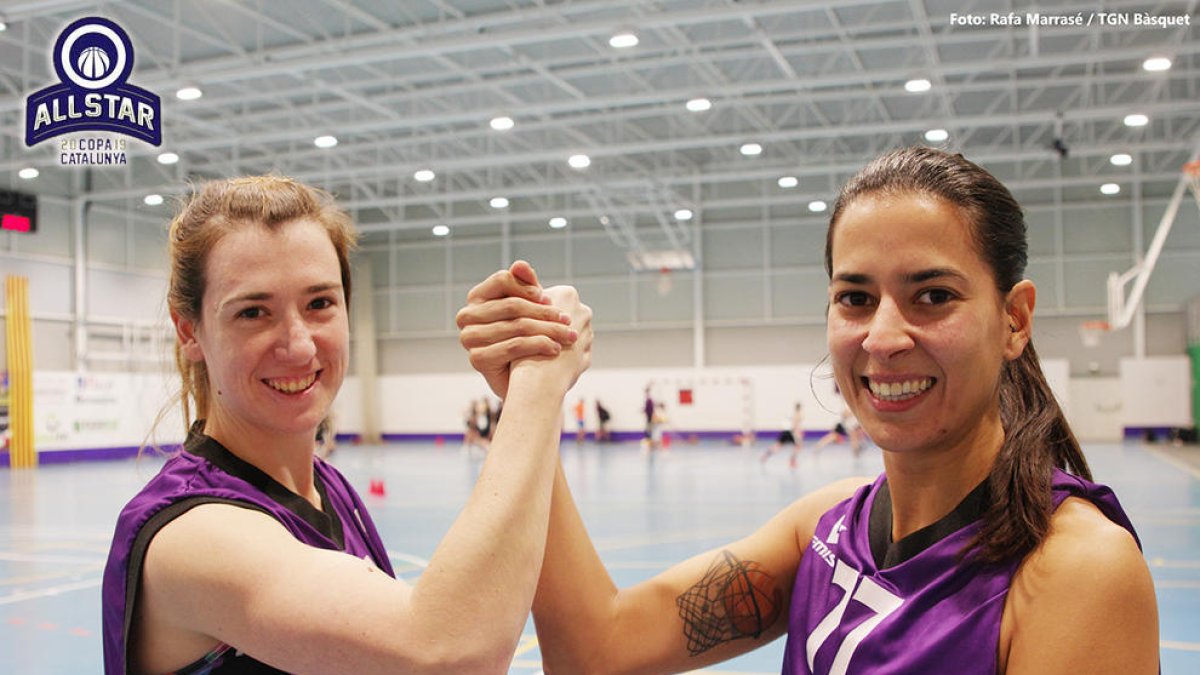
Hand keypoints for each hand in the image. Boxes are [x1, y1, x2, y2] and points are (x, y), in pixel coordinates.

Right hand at [457, 261, 578, 397]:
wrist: (522, 381)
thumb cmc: (526, 337)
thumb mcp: (527, 308)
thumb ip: (524, 286)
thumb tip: (521, 264)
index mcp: (477, 297)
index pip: (502, 280)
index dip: (529, 288)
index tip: (550, 299)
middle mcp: (466, 315)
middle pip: (512, 305)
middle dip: (544, 312)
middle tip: (568, 319)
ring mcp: (469, 338)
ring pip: (516, 326)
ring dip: (548, 330)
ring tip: (569, 335)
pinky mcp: (477, 359)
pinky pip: (514, 346)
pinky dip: (539, 345)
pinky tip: (556, 349)